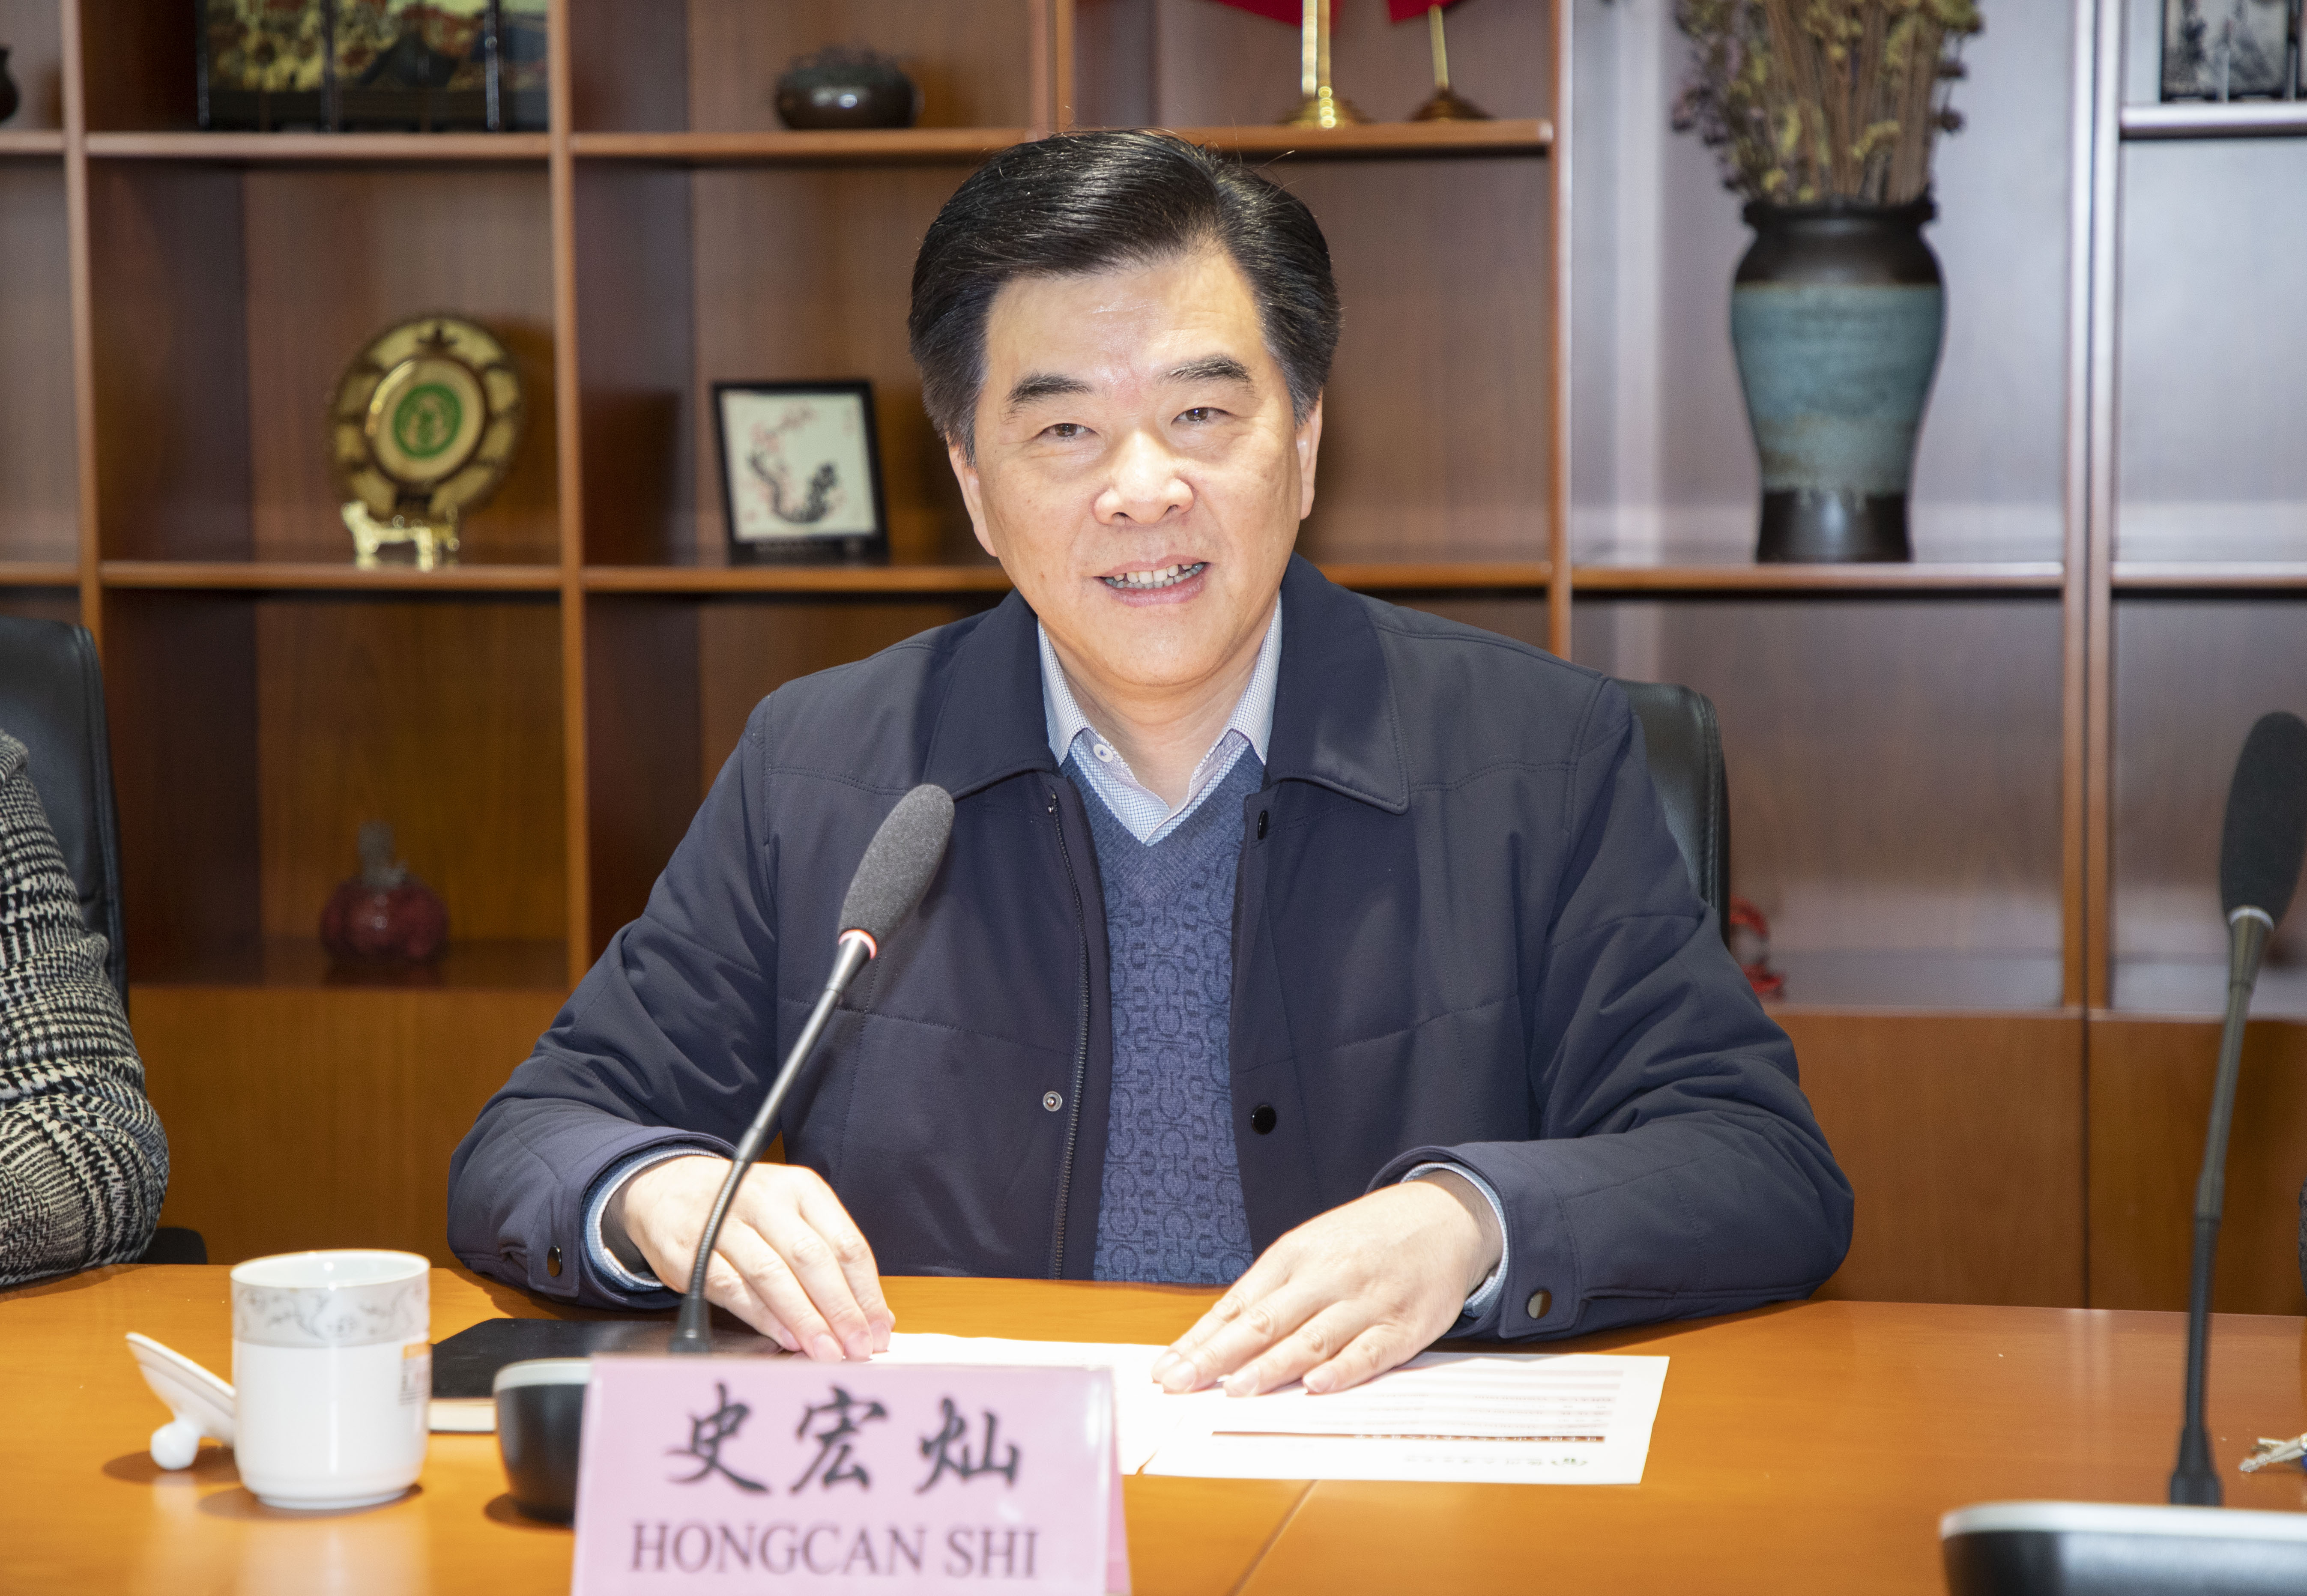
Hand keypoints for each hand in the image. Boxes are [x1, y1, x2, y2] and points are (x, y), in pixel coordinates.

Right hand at [607, 1155, 893, 1360]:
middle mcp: (766, 1199)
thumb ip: (828, 1255)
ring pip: (774, 1275)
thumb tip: (869, 1314)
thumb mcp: (792, 1213)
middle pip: (814, 1259)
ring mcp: (726, 1224)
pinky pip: (735, 1289)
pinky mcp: (693, 1251)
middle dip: (842, 1309)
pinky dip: (764, 1317)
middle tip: (860, 1347)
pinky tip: (786, 1338)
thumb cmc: (745, 1210)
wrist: (669, 1189)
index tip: (880, 1328)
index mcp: (802, 1189)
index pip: (846, 1243)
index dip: (867, 1292)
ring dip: (806, 1319)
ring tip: (827, 1352)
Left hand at [1151, 1171, 1502, 1397]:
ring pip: (1312, 1337)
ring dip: (1273, 1366)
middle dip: (1219, 1356)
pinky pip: (1370, 1350)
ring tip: (1237, 1388)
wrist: (1441, 1216)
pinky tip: (1317, 1384)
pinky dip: (1343, 1369)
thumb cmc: (1362, 1240)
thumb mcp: (1310, 1249)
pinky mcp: (1404, 1324)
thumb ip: (1267, 1294)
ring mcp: (1366, 1300)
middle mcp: (1326, 1275)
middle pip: (1265, 1321)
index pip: (1238, 1305)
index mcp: (1295, 1255)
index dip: (1200, 1340)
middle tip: (1183, 1383)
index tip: (1166, 1369)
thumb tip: (1212, 1338)